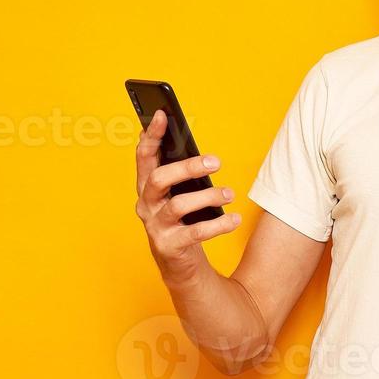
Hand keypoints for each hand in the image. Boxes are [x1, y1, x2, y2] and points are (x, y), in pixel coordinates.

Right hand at [134, 110, 240, 276]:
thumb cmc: (182, 220)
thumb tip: (200, 152)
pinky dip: (218, 225)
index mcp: (146, 186)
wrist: (179, 263)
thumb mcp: (179, 194)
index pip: (144, 156)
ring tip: (229, 193)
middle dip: (188, 167)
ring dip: (208, 196)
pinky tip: (233, 219)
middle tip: (216, 162)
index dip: (151, 135)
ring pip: (178, 205)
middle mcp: (146, 204)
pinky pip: (195, 232)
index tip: (162, 114)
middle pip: (159, 179)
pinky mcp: (169, 246)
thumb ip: (182, 173)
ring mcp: (155, 226)